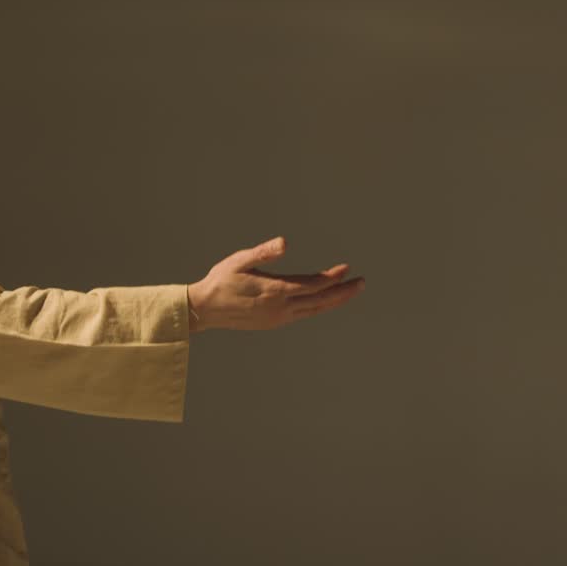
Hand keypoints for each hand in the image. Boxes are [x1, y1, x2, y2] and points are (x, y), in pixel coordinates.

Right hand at [187, 236, 364, 331]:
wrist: (204, 309)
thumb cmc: (220, 280)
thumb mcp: (239, 260)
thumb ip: (264, 252)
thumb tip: (286, 242)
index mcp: (275, 290)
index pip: (312, 284)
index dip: (331, 277)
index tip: (346, 268)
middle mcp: (280, 308)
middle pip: (320, 301)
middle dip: (343, 292)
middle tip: (362, 283)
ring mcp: (277, 318)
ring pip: (314, 310)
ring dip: (333, 301)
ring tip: (349, 292)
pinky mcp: (273, 323)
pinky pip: (303, 315)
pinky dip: (317, 308)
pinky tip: (322, 302)